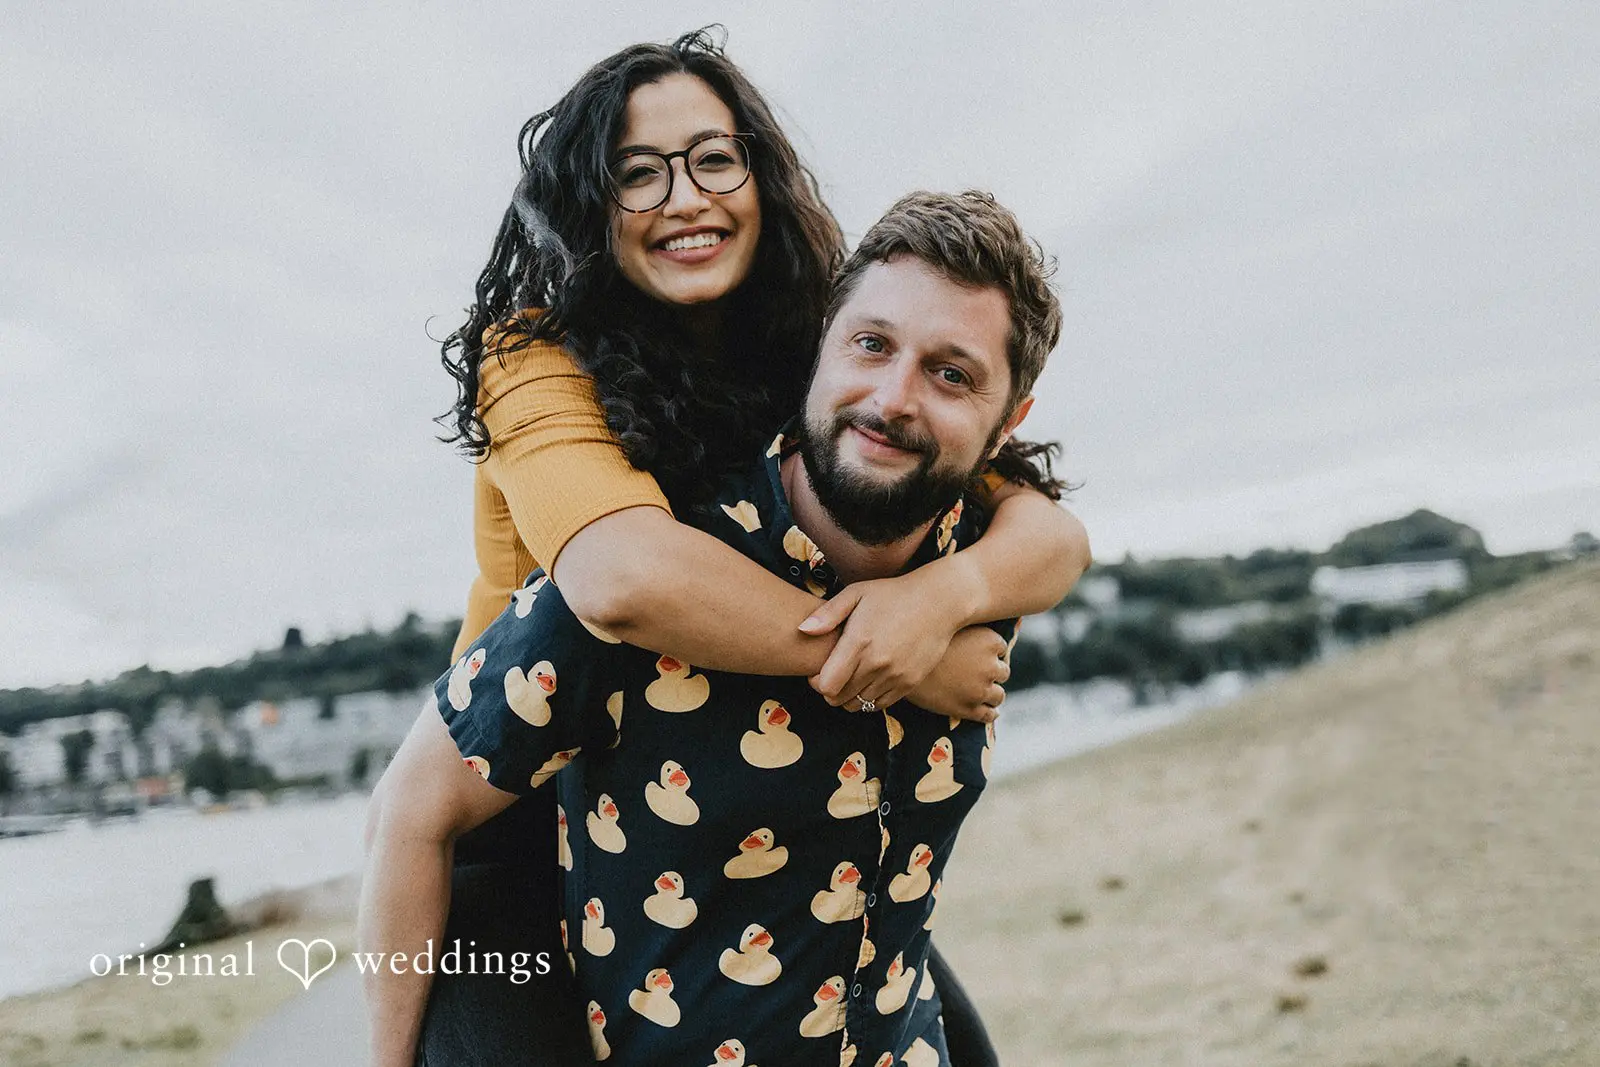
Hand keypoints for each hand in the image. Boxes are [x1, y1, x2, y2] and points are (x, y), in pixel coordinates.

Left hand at [801, 570, 968, 710]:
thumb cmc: (893, 594)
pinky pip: (880, 704)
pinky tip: (869, 680)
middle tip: (832, 675)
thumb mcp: (857, 593)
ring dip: (849, 696)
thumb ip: (827, 614)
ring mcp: (895, 676)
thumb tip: (802, 630)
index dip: (816, 682)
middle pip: (839, 699)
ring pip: (859, 704)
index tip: (817, 671)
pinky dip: (869, 698)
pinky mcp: (910, 683)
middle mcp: (877, 663)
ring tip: (851, 677)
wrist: (939, 602)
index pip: (827, 685)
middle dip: (830, 691)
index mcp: (859, 642)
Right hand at [906, 625, 1009, 722]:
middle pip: (1003, 671)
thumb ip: (964, 622)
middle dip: (992, 672)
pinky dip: (990, 712)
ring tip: (980, 691)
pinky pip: (989, 714)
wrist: (897, 665)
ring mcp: (981, 690)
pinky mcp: (969, 709)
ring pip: (999, 695)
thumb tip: (972, 611)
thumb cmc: (919, 639)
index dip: (988, 650)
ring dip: (992, 694)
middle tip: (977, 671)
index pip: (1001, 647)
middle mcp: (990, 666)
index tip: (977, 651)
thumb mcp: (947, 624)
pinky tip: (986, 710)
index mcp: (989, 641)